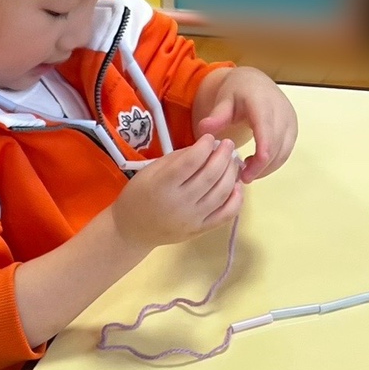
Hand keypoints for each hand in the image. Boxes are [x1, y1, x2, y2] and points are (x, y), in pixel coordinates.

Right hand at [112, 133, 242, 249]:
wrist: (132, 232)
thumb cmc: (139, 196)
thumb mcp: (150, 171)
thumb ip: (178, 158)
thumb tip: (206, 147)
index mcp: (163, 186)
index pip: (192, 161)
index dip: (205, 145)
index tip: (209, 137)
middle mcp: (180, 204)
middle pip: (211, 175)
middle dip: (223, 155)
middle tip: (228, 144)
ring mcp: (192, 219)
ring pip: (222, 193)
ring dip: (232, 173)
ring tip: (232, 161)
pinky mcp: (200, 230)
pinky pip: (226, 214)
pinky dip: (236, 199)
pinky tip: (236, 186)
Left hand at [195, 67, 297, 181]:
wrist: (254, 83)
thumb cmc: (236, 92)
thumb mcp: (222, 100)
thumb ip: (216, 116)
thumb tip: (203, 130)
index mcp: (263, 101)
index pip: (266, 131)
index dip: (261, 154)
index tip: (247, 173)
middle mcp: (281, 110)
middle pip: (275, 147)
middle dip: (259, 167)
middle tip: (240, 177)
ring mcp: (289, 121)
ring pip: (282, 153)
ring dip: (265, 168)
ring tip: (245, 171)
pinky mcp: (292, 130)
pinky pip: (284, 153)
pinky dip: (271, 164)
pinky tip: (255, 165)